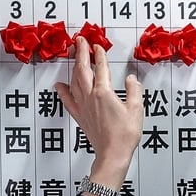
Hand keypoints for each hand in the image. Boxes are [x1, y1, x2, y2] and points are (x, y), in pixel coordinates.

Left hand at [55, 36, 142, 195]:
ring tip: (72, 55)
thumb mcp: (136, 109)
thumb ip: (134, 91)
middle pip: (83, 70)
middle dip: (80, 53)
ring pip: (74, 81)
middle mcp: (90, 97)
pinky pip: (68, 100)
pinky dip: (62, 91)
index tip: (96, 45)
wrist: (112, 154)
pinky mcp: (79, 116)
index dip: (98, 55)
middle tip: (79, 41)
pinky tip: (58, 85)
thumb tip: (131, 80)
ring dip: (73, 67)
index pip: (101, 68)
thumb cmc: (125, 135)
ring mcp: (83, 106)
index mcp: (104, 93)